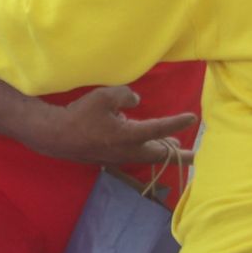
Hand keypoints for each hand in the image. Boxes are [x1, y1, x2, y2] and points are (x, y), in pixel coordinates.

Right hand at [36, 85, 196, 170]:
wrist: (57, 136)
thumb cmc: (80, 115)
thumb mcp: (103, 97)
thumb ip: (124, 95)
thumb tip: (136, 100)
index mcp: (130, 136)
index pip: (160, 129)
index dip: (177, 123)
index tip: (192, 118)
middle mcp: (129, 151)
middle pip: (160, 155)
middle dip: (179, 155)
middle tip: (194, 155)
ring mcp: (119, 156)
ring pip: (148, 157)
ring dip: (163, 152)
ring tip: (174, 148)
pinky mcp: (110, 157)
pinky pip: (136, 155)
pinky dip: (147, 151)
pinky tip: (145, 144)